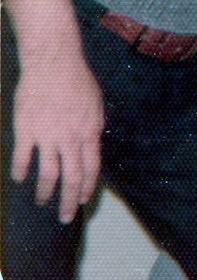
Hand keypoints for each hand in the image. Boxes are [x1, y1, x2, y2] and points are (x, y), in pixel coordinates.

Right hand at [11, 52, 103, 223]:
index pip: (91, 168)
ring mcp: (48, 136)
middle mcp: (71, 138)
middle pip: (71, 177)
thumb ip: (91, 128)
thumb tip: (90, 147)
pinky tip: (19, 179)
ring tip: (43, 201)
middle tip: (64, 217)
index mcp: (90, 131)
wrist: (54, 63)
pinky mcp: (26, 131)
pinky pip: (23, 159)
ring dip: (46, 192)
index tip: (82, 201)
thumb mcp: (95, 105)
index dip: (87, 187)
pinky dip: (20, 172)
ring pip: (48, 174)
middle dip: (68, 201)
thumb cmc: (77, 80)